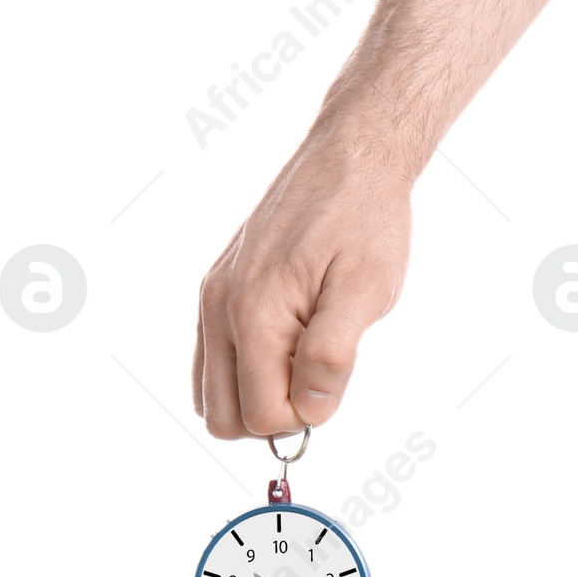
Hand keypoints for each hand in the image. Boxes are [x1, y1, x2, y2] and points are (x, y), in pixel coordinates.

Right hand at [192, 121, 411, 438]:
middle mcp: (219, 307)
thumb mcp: (366, 290)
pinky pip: (212, 364)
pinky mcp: (214, 291)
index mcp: (254, 312)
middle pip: (225, 419)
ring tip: (302, 356)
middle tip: (317, 375)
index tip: (334, 378)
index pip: (263, 416)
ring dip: (256, 395)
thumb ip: (333, 356)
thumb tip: (310, 412)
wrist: (349, 157)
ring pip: (212, 397)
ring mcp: (211, 299)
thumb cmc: (363, 219)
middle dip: (274, 414)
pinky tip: (284, 344)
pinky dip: (244, 373)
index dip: (305, 415)